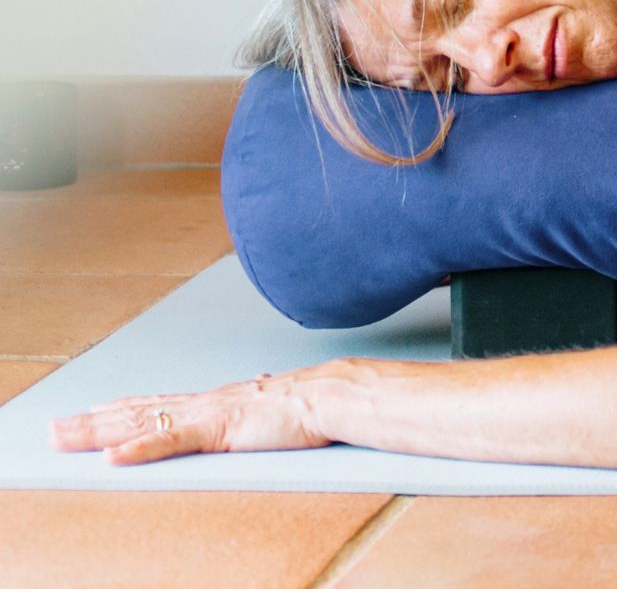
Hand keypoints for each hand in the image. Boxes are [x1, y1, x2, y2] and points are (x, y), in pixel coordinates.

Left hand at [49, 368, 332, 465]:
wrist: (333, 396)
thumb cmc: (312, 404)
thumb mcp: (274, 406)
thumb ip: (258, 402)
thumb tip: (259, 389)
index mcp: (215, 400)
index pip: (156, 404)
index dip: (118, 409)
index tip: (89, 413)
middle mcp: (203, 403)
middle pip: (136, 412)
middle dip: (91, 421)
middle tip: (55, 429)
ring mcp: (208, 414)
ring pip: (142, 423)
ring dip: (98, 433)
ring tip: (65, 439)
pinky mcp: (219, 429)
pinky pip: (171, 441)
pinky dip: (139, 448)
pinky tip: (113, 456)